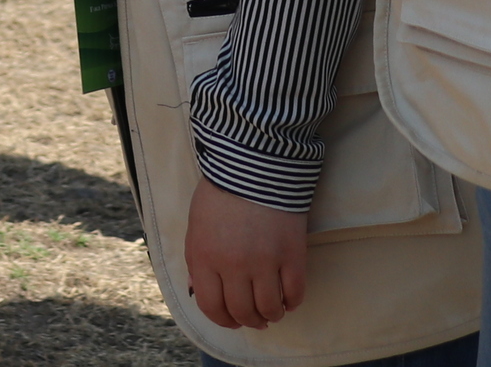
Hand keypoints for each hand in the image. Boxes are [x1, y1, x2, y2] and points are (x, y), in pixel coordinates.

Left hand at [185, 177, 307, 329]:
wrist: (252, 168)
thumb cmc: (218, 197)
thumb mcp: (195, 229)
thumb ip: (198, 261)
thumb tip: (200, 290)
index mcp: (203, 258)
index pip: (211, 306)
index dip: (222, 320)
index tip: (232, 321)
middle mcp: (233, 266)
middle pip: (243, 312)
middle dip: (248, 321)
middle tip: (255, 319)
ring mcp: (265, 263)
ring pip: (270, 309)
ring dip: (272, 315)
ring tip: (272, 311)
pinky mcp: (292, 256)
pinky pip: (295, 294)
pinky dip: (292, 302)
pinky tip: (288, 299)